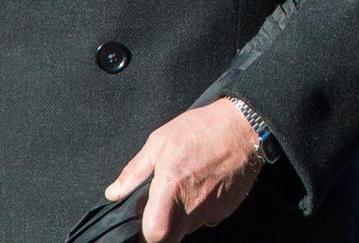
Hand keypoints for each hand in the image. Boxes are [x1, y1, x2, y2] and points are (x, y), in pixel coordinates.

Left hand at [103, 99, 261, 241]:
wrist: (244, 126)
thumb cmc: (202, 129)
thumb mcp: (161, 140)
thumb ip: (135, 170)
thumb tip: (113, 192)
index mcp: (171, 187)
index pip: (154, 234)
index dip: (144, 236)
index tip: (140, 228)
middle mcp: (192, 205)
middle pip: (171, 239)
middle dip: (161, 233)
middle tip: (158, 214)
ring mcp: (212, 209)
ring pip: (188, 228)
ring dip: (181, 219)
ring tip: (184, 191)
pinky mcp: (227, 209)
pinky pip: (207, 219)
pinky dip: (200, 211)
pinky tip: (203, 188)